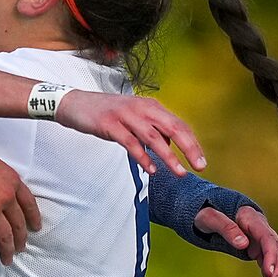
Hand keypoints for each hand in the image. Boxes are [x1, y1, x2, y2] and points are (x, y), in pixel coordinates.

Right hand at [0, 135, 41, 263]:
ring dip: (7, 251)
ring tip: (7, 260)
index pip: (30, 204)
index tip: (35, 228)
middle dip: (21, 239)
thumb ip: (1, 179)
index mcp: (12, 181)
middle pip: (19, 224)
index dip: (34, 218)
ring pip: (5, 237)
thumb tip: (1, 191)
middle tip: (21, 248)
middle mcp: (6, 197)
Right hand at [59, 90, 206, 174]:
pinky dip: (143, 157)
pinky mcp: (110, 125)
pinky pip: (130, 142)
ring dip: (169, 156)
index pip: (178, 124)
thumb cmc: (107, 113)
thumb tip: (170, 147)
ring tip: (180, 172)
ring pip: (153, 137)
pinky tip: (152, 170)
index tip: (202, 161)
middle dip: (189, 148)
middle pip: (172, 128)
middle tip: (200, 166)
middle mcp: (142, 108)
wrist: (75, 104)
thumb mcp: (134, 118)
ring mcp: (126, 115)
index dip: (192, 143)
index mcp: (151, 107)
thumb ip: (153, 130)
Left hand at [194, 203, 277, 276]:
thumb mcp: (209, 218)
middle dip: (276, 267)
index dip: (270, 254)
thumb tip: (243, 244)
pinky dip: (273, 276)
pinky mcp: (257, 248)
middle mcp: (260, 227)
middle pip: (274, 248)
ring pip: (275, 257)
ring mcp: (259, 238)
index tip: (268, 271)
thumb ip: (226, 228)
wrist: (207, 210)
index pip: (266, 237)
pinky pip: (268, 262)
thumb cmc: (205, 212)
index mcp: (250, 217)